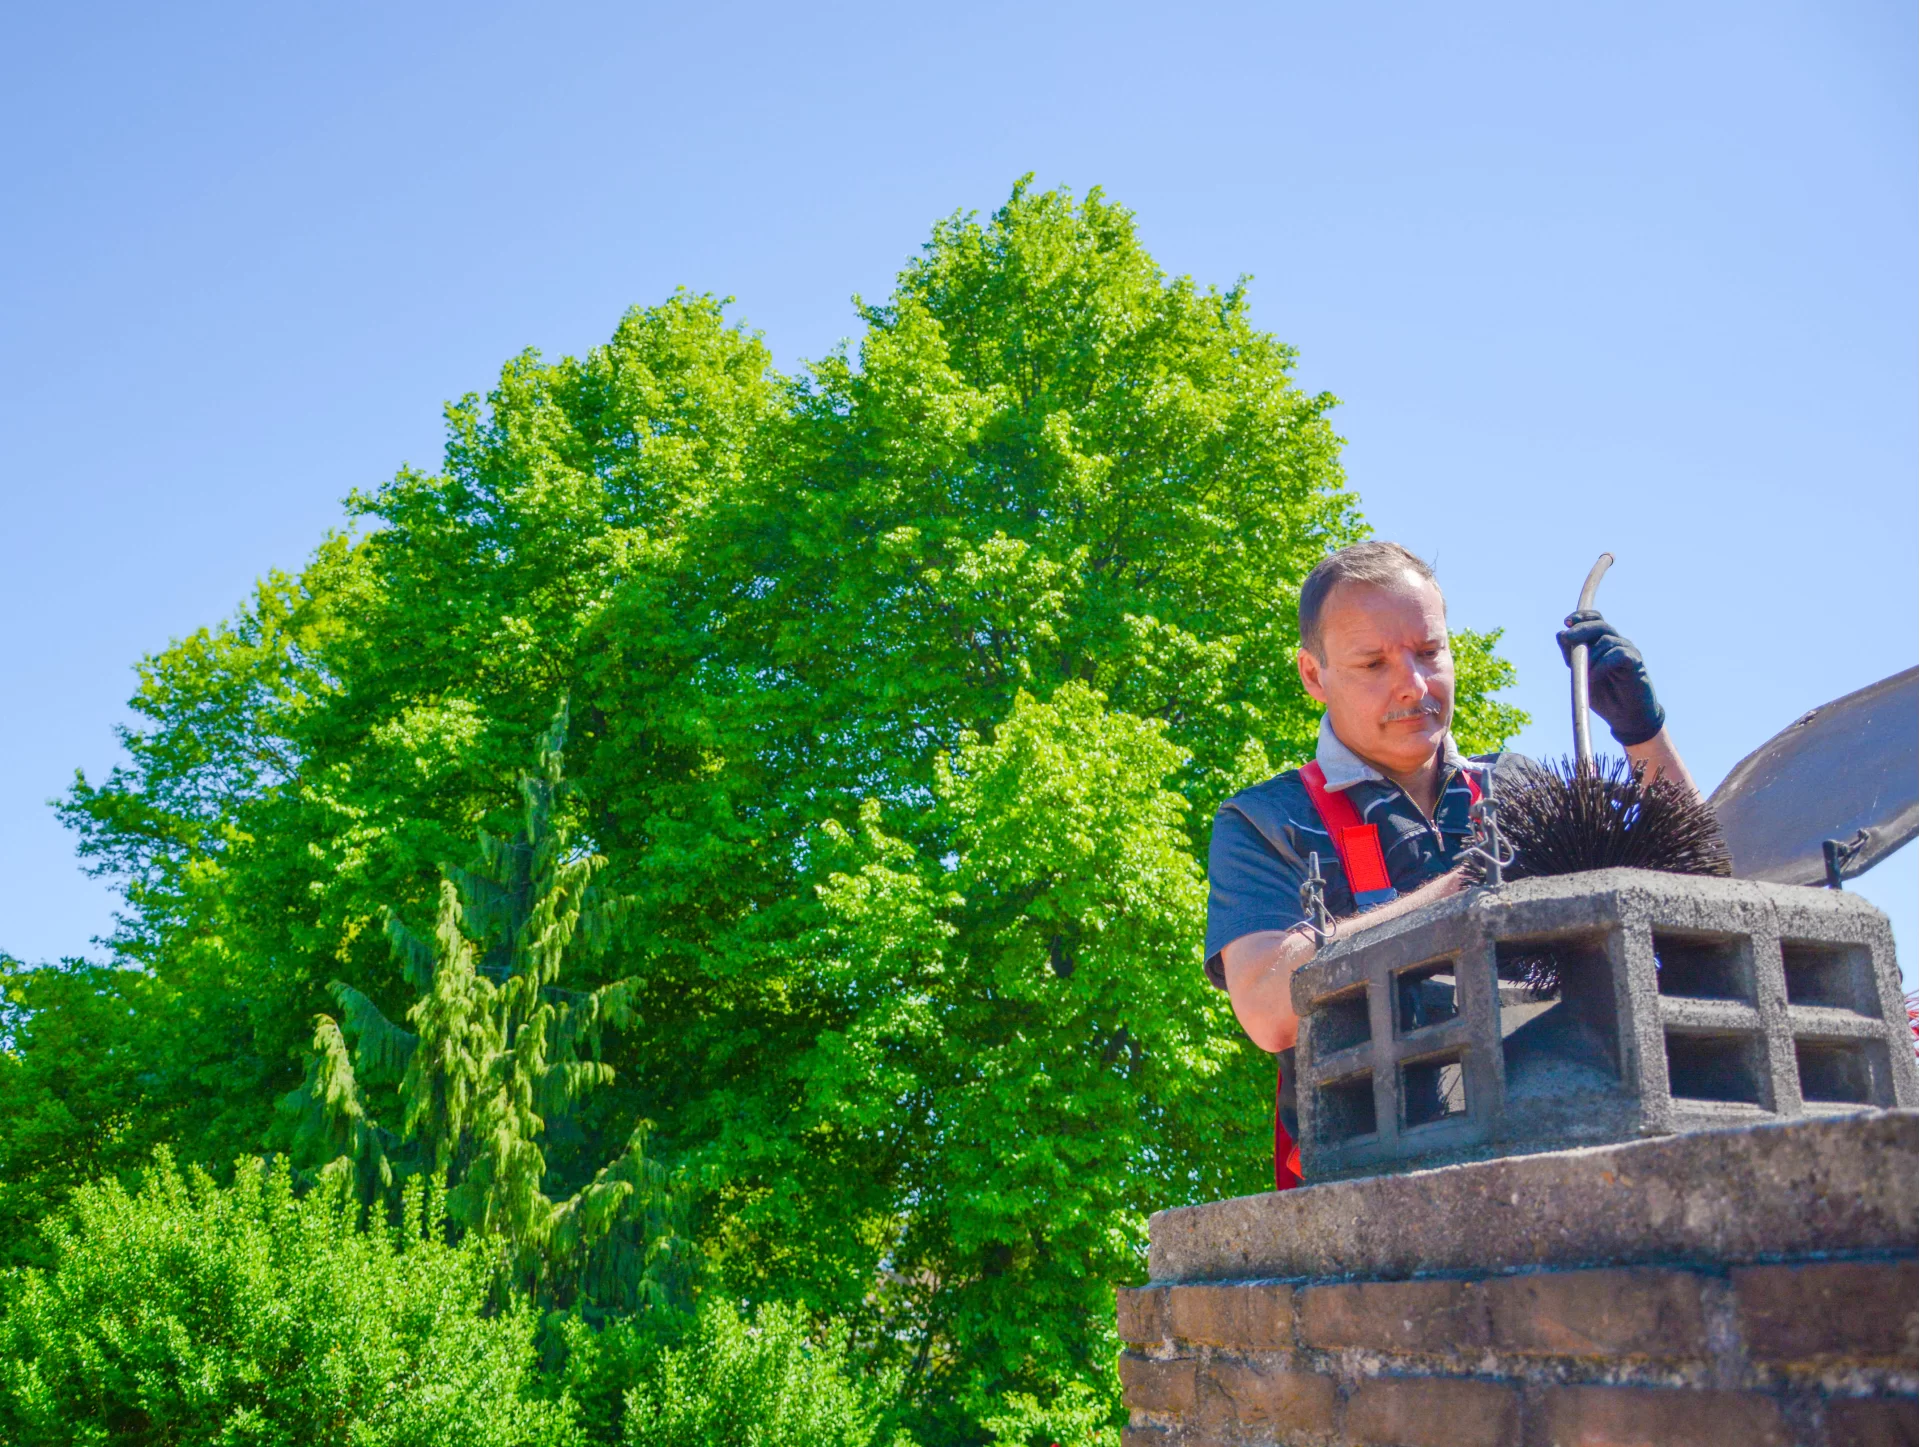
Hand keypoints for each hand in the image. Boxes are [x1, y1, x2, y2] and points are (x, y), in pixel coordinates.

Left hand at [1557, 610, 1664, 745]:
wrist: (1626, 717)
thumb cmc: (1604, 696)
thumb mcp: (1581, 675)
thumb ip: (1572, 657)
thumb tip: (1560, 634)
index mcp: (1604, 643)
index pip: (1595, 619)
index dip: (1581, 617)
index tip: (1566, 622)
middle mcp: (1617, 643)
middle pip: (1600, 625)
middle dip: (1581, 629)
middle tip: (1567, 637)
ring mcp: (1628, 651)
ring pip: (1607, 640)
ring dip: (1590, 655)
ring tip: (1584, 673)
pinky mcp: (1636, 662)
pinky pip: (1618, 654)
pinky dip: (1602, 664)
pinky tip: (1593, 677)